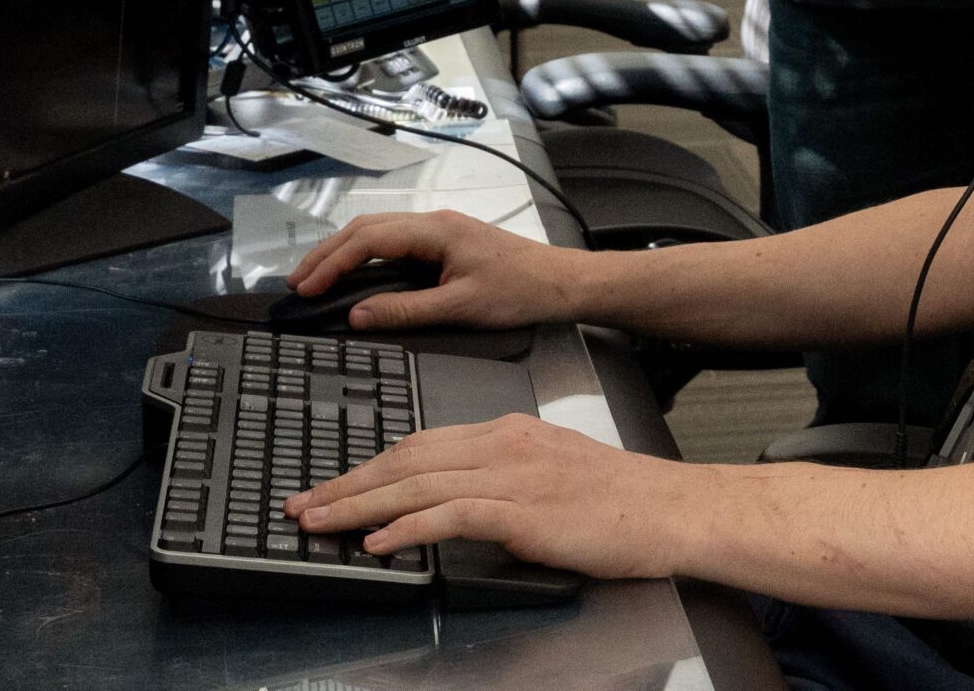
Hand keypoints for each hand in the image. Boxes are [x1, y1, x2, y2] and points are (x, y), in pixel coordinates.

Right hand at [285, 209, 582, 331]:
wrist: (560, 282)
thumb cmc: (518, 291)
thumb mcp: (460, 308)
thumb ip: (405, 311)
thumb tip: (357, 315)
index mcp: (435, 231)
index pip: (369, 240)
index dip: (332, 263)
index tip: (305, 288)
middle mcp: (434, 223)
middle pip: (367, 229)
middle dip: (328, 253)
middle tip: (297, 282)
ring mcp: (440, 230)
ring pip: (379, 232)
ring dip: (345, 252)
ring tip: (316, 277)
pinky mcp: (446, 242)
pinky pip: (395, 242)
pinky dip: (366, 256)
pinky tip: (356, 274)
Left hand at [288, 414, 691, 579]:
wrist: (668, 509)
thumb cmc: (618, 500)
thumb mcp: (551, 473)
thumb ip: (502, 478)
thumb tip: (453, 500)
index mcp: (509, 432)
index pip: (422, 442)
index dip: (370, 465)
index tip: (333, 485)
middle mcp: (505, 444)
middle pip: (407, 457)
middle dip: (349, 482)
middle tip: (305, 503)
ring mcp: (514, 474)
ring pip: (418, 482)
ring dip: (361, 505)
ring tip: (321, 523)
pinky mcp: (524, 509)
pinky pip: (451, 514)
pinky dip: (408, 526)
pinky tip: (379, 542)